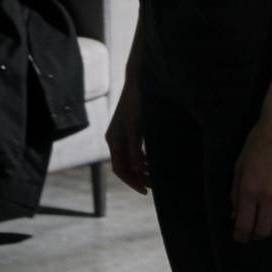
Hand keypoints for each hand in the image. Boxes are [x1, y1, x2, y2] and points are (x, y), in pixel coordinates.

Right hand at [105, 74, 150, 194]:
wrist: (140, 80)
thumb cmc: (137, 103)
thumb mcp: (136, 128)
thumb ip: (135, 150)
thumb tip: (137, 171)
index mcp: (113, 140)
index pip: (120, 169)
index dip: (132, 181)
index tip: (145, 190)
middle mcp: (116, 139)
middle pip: (125, 166)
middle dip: (138, 178)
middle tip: (155, 187)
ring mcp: (123, 134)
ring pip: (131, 159)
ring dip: (142, 170)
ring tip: (157, 177)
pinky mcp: (132, 129)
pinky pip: (136, 151)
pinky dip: (144, 159)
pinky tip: (155, 162)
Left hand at [229, 112, 271, 241]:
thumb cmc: (258, 141)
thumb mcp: (240, 164)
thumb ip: (236, 191)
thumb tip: (235, 214)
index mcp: (250, 189)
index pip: (244, 226)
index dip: (241, 236)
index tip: (240, 237)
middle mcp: (269, 195)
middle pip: (264, 231)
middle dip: (257, 233)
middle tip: (255, 227)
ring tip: (271, 215)